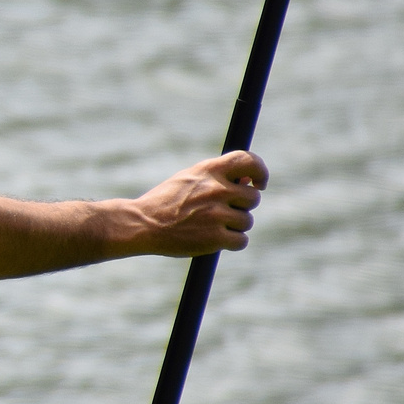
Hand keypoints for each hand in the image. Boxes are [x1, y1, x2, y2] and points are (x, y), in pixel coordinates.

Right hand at [130, 150, 267, 255]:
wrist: (142, 224)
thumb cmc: (165, 202)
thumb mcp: (189, 179)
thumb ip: (218, 177)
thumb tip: (252, 181)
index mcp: (209, 170)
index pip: (249, 161)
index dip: (261, 171)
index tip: (258, 183)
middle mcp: (216, 190)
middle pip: (252, 198)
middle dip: (241, 206)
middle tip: (220, 212)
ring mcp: (217, 214)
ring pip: (246, 221)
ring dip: (233, 226)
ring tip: (208, 226)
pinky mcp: (215, 238)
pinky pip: (241, 240)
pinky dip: (231, 243)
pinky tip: (212, 239)